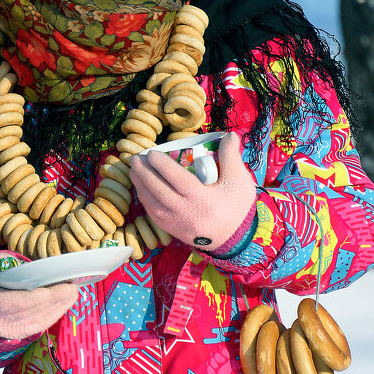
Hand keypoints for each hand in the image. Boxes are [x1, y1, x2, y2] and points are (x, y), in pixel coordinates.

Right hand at [0, 252, 79, 339]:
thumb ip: (1, 263)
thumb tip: (21, 264)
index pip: (13, 303)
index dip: (32, 299)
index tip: (47, 292)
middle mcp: (0, 322)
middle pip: (31, 312)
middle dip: (53, 300)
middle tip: (71, 288)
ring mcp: (12, 331)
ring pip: (40, 320)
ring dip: (59, 307)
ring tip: (72, 292)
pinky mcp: (23, 334)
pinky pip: (42, 325)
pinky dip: (56, 313)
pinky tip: (65, 303)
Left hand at [129, 132, 256, 250]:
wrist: (237, 239)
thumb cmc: (237, 207)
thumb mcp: (239, 180)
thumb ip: (231, 156)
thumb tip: (230, 134)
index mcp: (202, 198)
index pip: (176, 179)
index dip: (161, 165)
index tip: (151, 153)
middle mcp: (186, 212)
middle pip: (158, 191)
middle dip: (144, 174)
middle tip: (135, 159)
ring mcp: (177, 223)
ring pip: (152, 204)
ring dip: (140, 186)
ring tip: (133, 171)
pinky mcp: (173, 230)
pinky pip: (153, 215)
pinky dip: (145, 200)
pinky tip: (141, 189)